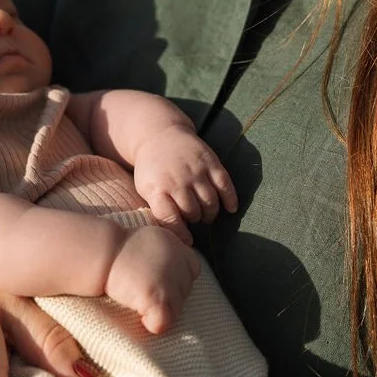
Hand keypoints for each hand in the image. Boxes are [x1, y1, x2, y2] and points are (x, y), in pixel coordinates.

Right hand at [105, 225, 200, 333]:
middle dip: (169, 296)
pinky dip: (153, 324)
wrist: (102, 251)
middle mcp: (179, 264)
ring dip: (161, 311)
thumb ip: (167, 253)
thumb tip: (173, 272)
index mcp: (179, 248)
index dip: (176, 279)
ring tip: (140, 303)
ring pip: (177, 310)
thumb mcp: (152, 239)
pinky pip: (163, 322)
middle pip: (185, 291)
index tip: (157, 281)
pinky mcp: (157, 298)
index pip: (192, 270)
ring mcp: (170, 282)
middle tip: (145, 292)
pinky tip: (141, 318)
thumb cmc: (119, 248)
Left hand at [132, 125, 237, 240]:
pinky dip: (230, 199)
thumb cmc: (152, 169)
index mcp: (157, 188)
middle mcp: (177, 180)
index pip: (169, 218)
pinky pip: (225, 185)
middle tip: (194, 220)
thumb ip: (158, 209)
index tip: (187, 242)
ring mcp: (195, 170)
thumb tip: (174, 234)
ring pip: (210, 202)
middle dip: (195, 220)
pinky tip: (231, 208)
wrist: (159, 134)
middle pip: (192, 212)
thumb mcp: (145, 188)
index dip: (180, 234)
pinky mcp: (211, 161)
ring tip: (206, 215)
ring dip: (210, 213)